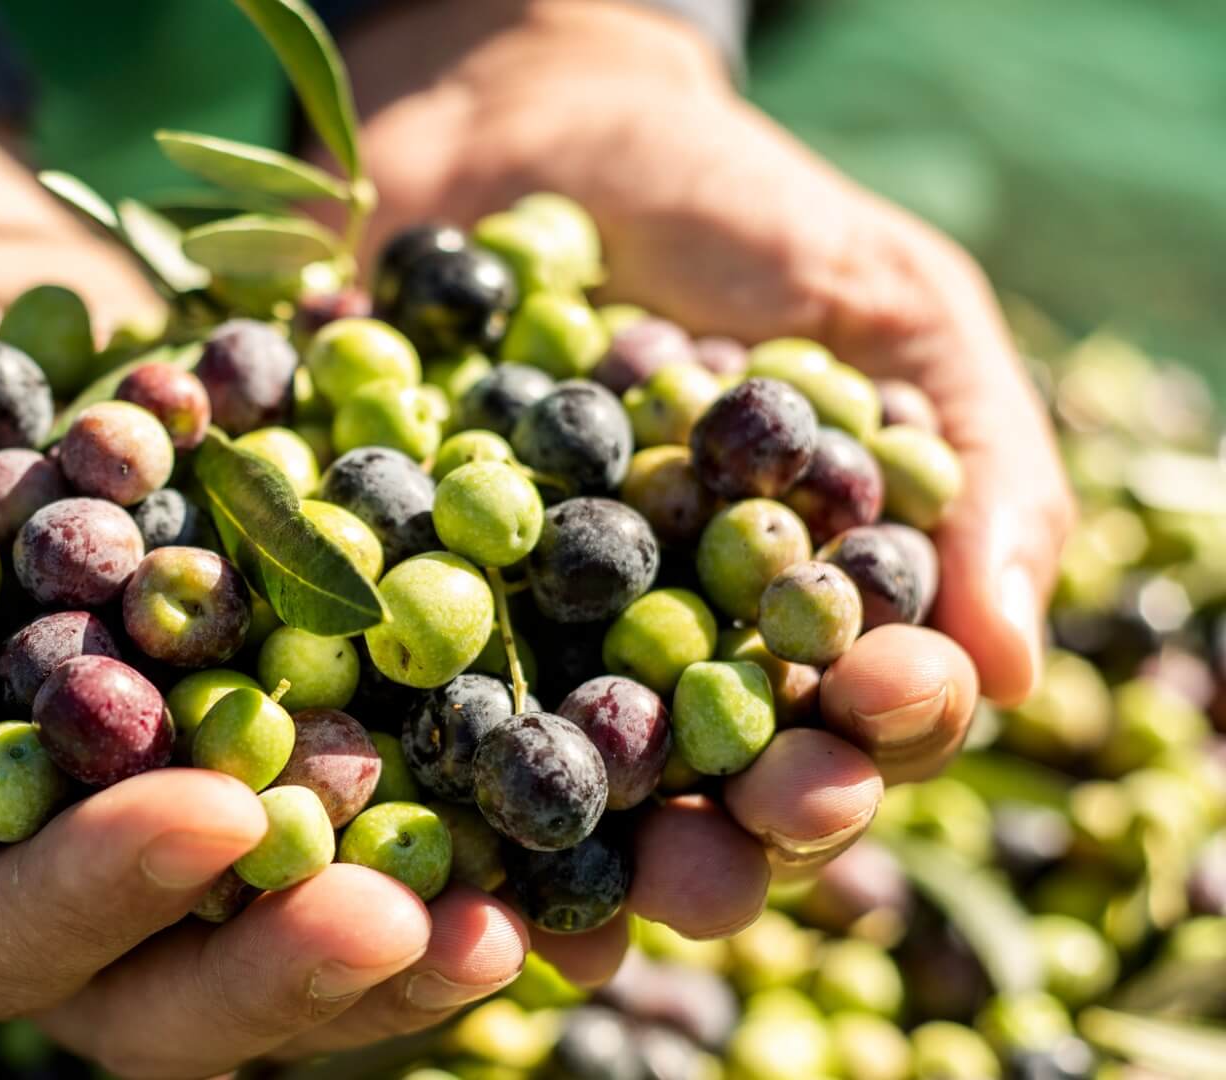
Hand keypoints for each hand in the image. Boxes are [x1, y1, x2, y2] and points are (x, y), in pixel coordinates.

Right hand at [0, 120, 561, 1077]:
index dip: (98, 899)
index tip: (211, 812)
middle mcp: (29, 900)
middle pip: (156, 1001)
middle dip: (277, 970)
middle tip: (406, 915)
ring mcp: (151, 841)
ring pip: (274, 953)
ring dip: (395, 951)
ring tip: (509, 917)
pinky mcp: (257, 758)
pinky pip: (358, 836)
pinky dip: (453, 841)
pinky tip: (555, 837)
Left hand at [333, 0, 1070, 958]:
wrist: (520, 123)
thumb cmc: (730, 211)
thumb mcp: (881, 300)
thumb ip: (965, 460)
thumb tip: (1008, 658)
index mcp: (788, 625)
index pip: (848, 725)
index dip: (867, 742)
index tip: (870, 719)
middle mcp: (653, 667)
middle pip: (698, 803)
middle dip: (716, 848)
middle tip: (708, 862)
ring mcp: (513, 652)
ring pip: (543, 797)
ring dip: (556, 854)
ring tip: (562, 894)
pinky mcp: (380, 613)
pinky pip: (377, 705)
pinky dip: (377, 754)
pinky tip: (378, 797)